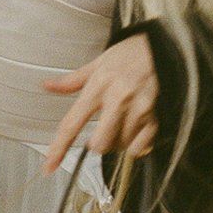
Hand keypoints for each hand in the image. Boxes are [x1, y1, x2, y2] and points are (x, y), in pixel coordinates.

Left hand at [41, 36, 158, 173]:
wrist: (165, 46)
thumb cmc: (129, 55)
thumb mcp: (98, 63)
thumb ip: (72, 80)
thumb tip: (47, 85)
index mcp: (97, 86)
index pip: (72, 123)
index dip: (58, 148)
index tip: (49, 167)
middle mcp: (117, 99)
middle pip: (100, 144)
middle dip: (98, 145)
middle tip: (104, 132)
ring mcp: (139, 108)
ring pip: (122, 146)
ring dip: (119, 142)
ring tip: (124, 124)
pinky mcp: (157, 115)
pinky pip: (142, 146)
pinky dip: (138, 144)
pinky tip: (138, 130)